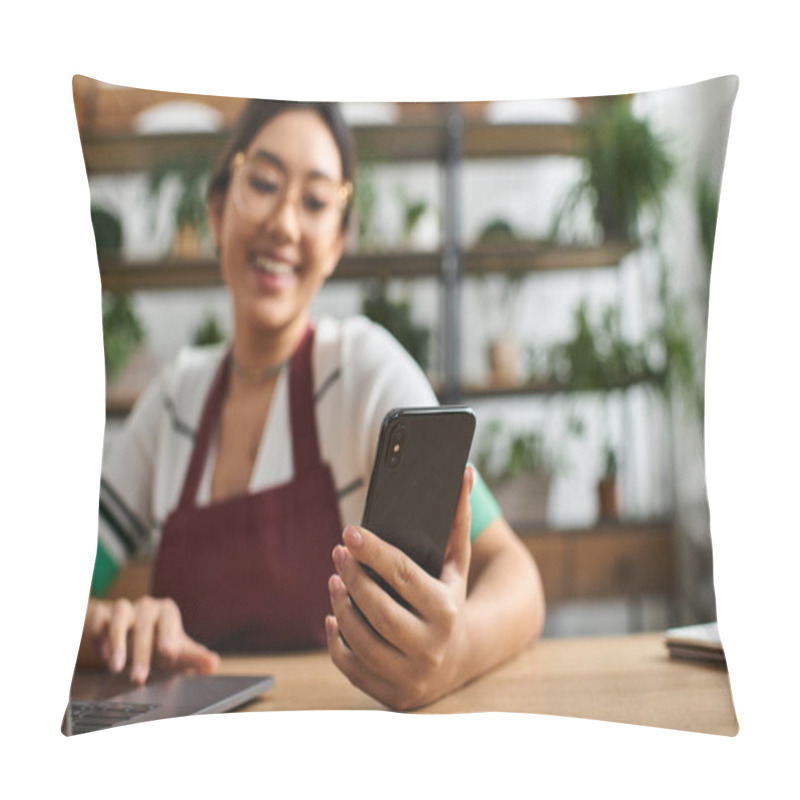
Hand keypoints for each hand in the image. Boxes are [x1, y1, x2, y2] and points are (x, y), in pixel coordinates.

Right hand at [82, 596, 219, 684]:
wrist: (131, 635)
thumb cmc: (158, 642)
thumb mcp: (176, 651)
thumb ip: (194, 657)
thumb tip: (213, 664)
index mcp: (167, 612)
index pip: (169, 621)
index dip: (169, 636)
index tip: (169, 654)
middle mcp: (145, 607)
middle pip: (144, 626)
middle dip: (142, 653)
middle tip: (139, 678)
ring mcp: (123, 609)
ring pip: (119, 618)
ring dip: (118, 642)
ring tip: (117, 667)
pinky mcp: (102, 616)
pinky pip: (98, 621)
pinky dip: (100, 636)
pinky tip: (104, 654)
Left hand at [326, 467, 473, 710]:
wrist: (461, 657)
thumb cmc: (450, 598)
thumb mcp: (457, 563)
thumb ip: (457, 519)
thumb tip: (463, 471)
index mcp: (447, 611)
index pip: (403, 575)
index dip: (373, 551)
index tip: (349, 532)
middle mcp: (431, 647)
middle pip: (379, 610)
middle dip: (353, 578)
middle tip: (337, 553)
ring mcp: (411, 675)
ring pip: (362, 640)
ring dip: (341, 607)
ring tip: (334, 580)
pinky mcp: (393, 695)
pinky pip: (352, 668)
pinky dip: (336, 642)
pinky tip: (333, 618)